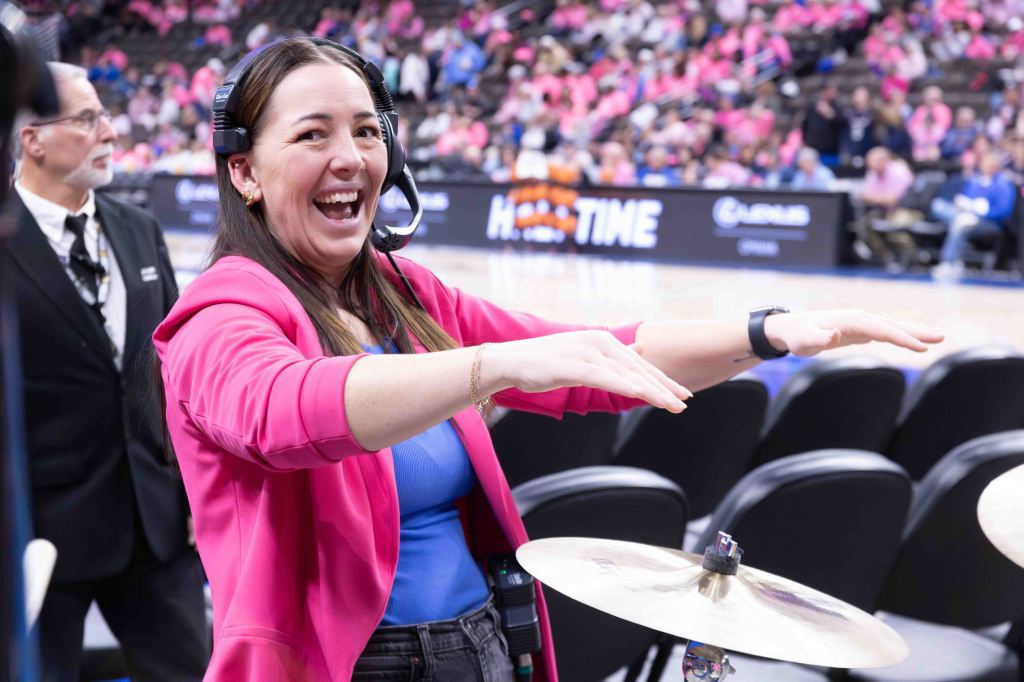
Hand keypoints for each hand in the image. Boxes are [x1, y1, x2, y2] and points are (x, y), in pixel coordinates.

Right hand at [484, 331, 691, 411]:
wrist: (511, 361)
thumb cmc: (545, 363)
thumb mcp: (583, 356)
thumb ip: (611, 356)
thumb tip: (639, 350)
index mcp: (603, 340)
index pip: (639, 363)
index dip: (662, 379)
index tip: (682, 393)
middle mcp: (599, 341)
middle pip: (638, 368)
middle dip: (663, 387)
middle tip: (684, 402)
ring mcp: (587, 351)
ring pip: (626, 374)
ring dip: (651, 391)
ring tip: (671, 404)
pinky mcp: (574, 364)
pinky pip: (605, 377)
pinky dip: (625, 385)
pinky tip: (641, 394)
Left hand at [764, 310, 944, 356]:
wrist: (788, 328)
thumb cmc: (796, 336)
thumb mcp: (803, 342)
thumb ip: (818, 340)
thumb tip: (835, 335)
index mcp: (850, 320)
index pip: (882, 330)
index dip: (902, 339)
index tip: (921, 348)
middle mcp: (859, 317)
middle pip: (893, 325)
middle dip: (917, 332)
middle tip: (942, 337)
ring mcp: (860, 322)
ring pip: (892, 327)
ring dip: (914, 332)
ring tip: (937, 337)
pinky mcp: (858, 329)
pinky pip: (885, 331)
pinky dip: (901, 335)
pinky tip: (913, 339)